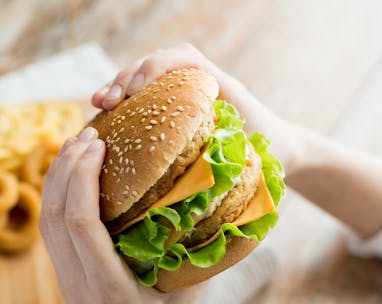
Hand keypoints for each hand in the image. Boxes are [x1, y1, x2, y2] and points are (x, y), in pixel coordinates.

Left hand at [40, 126, 202, 303]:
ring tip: (75, 146)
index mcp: (109, 287)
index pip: (82, 224)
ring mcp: (65, 282)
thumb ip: (200, 260)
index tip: (97, 143)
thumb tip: (224, 213)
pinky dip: (55, 200)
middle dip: (65, 167)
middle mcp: (78, 281)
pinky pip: (51, 234)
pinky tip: (70, 182)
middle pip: (55, 215)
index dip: (83, 178)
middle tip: (88, 132)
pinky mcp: (63, 282)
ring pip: (47, 222)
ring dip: (55, 180)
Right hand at [92, 43, 302, 173]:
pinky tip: (102, 119)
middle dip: (127, 78)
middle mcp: (198, 82)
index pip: (184, 58)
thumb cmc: (271, 151)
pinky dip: (121, 107)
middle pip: (155, 64)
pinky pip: (142, 100)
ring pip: (143, 79)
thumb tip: (199, 169)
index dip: (156, 67)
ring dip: (117, 88)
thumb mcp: (258, 149)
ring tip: (98, 105)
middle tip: (109, 101)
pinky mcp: (171, 109)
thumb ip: (234, 151)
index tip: (138, 90)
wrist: (282, 149)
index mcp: (219, 84)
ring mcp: (182, 94)